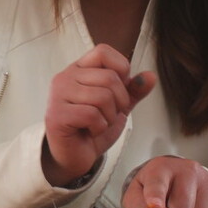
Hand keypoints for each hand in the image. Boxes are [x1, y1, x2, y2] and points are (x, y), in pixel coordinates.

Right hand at [43, 44, 155, 186]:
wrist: (73, 156)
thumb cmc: (91, 128)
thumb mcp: (117, 106)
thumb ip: (132, 90)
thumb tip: (150, 76)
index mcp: (78, 70)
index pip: (103, 51)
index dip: (120, 69)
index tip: (118, 90)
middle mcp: (65, 78)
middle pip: (109, 77)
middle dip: (119, 102)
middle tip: (108, 115)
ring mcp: (58, 96)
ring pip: (103, 97)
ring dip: (109, 117)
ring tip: (98, 124)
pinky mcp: (57, 116)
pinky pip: (92, 115)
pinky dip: (99, 128)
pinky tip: (90, 131)